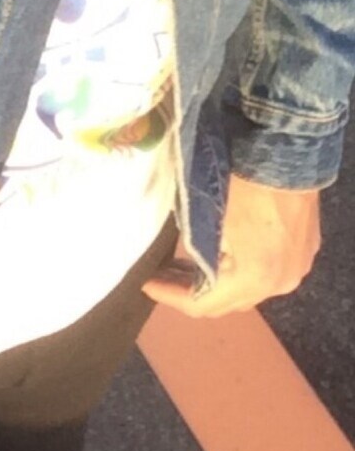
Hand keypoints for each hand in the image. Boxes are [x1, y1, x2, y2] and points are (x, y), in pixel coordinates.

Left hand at [142, 172, 321, 317]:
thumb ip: (191, 247)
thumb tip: (173, 260)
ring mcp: (297, 265)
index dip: (170, 295)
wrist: (289, 146)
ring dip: (218, 280)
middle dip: (192, 291)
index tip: (146, 283)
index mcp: (254, 278)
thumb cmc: (240, 178)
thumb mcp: (204, 215)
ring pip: (250, 287)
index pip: (203, 304)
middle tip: (162, 277)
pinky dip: (240, 267)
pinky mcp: (304, 247)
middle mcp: (281, 282)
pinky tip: (221, 253)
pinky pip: (268, 269)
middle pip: (229, 301)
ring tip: (185, 268)